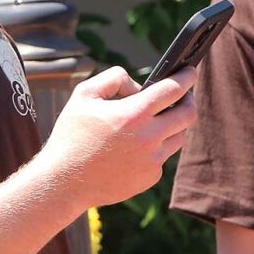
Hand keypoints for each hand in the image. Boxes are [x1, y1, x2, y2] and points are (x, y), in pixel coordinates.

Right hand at [40, 65, 197, 209]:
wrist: (64, 182)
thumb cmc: (71, 135)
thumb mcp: (84, 94)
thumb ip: (114, 78)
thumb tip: (139, 86)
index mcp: (133, 114)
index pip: (174, 89)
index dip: (186, 76)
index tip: (190, 71)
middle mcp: (148, 138)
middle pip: (188, 114)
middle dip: (189, 99)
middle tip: (184, 94)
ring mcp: (152, 160)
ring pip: (179, 136)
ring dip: (175, 124)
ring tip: (159, 118)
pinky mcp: (150, 177)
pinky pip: (163, 156)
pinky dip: (157, 146)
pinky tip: (138, 145)